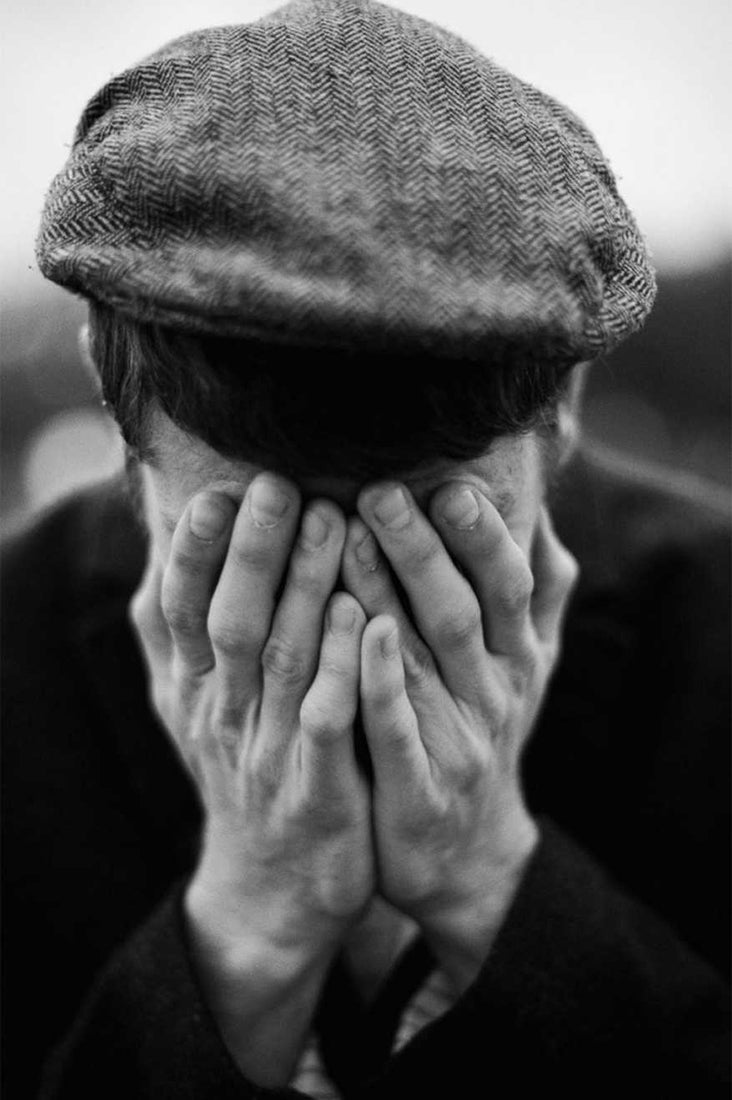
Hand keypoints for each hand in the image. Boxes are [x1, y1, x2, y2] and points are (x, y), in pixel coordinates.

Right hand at [130, 473, 373, 961]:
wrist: (272, 883)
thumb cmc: (244, 767)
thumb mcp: (192, 706)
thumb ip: (177, 635)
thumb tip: (160, 551)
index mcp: (193, 689)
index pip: (182, 608)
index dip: (196, 551)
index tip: (218, 491)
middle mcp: (223, 714)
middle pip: (231, 620)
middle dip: (251, 550)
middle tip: (276, 483)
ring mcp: (269, 751)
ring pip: (282, 658)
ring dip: (303, 587)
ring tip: (329, 519)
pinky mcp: (318, 787)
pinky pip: (328, 721)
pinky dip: (340, 668)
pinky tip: (363, 616)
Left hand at [342, 482, 577, 987]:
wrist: (465, 850)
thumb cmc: (484, 732)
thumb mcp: (526, 668)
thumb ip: (538, 597)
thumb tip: (540, 516)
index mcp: (518, 657)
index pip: (507, 585)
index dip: (483, 535)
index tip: (449, 482)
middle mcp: (494, 692)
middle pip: (463, 612)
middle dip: (425, 550)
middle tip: (381, 491)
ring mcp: (457, 740)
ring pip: (421, 658)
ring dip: (386, 594)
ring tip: (345, 534)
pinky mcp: (417, 785)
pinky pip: (395, 727)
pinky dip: (379, 681)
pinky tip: (356, 634)